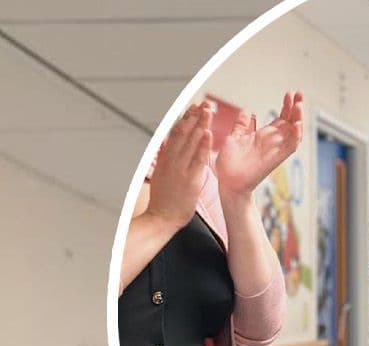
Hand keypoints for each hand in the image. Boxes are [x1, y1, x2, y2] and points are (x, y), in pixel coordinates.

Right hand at [144, 103, 211, 228]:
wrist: (161, 218)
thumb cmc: (164, 201)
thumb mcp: (162, 175)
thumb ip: (166, 160)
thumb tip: (167, 146)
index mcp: (165, 159)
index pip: (176, 133)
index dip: (185, 119)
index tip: (193, 107)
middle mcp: (172, 160)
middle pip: (183, 132)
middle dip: (194, 116)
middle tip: (204, 103)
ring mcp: (180, 168)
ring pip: (190, 142)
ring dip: (200, 124)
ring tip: (208, 110)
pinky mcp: (190, 179)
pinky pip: (198, 159)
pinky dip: (202, 145)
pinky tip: (208, 133)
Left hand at [214, 91, 302, 200]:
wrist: (228, 181)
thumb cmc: (230, 164)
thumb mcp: (235, 137)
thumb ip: (241, 125)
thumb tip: (246, 111)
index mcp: (264, 136)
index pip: (281, 118)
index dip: (287, 106)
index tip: (290, 93)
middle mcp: (272, 142)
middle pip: (291, 123)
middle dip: (296, 108)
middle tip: (299, 94)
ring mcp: (275, 150)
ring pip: (293, 133)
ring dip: (298, 119)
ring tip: (299, 106)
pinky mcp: (275, 159)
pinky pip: (290, 147)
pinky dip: (295, 136)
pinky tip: (297, 125)